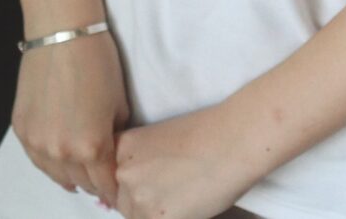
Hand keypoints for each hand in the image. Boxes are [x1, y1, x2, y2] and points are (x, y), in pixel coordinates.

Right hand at [13, 32, 128, 205]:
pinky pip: (36, 158)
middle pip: (81, 183)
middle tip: (100, 179)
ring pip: (55, 175)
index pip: (105, 185)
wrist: (62, 31)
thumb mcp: (119, 104)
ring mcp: (37, 142)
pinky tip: (57, 156)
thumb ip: (116, 137)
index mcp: (91, 147)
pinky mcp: (20, 129)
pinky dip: (48, 160)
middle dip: (93, 183)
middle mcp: (61, 152)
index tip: (117, 191)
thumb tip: (114, 154)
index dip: (113, 189)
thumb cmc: (97, 61)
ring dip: (69, 175)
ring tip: (79, 172)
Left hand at [114, 106, 255, 218]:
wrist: (232, 142)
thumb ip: (141, 162)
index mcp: (122, 147)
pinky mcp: (156, 218)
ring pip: (137, 217)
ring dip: (154, 213)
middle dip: (142, 201)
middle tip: (171, 191)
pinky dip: (173, 218)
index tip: (151, 184)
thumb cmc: (208, 135)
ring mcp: (137, 196)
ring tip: (182, 196)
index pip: (114, 178)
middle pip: (122, 200)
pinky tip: (188, 204)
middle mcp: (123, 172)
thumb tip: (139, 189)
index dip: (133, 185)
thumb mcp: (159, 139)